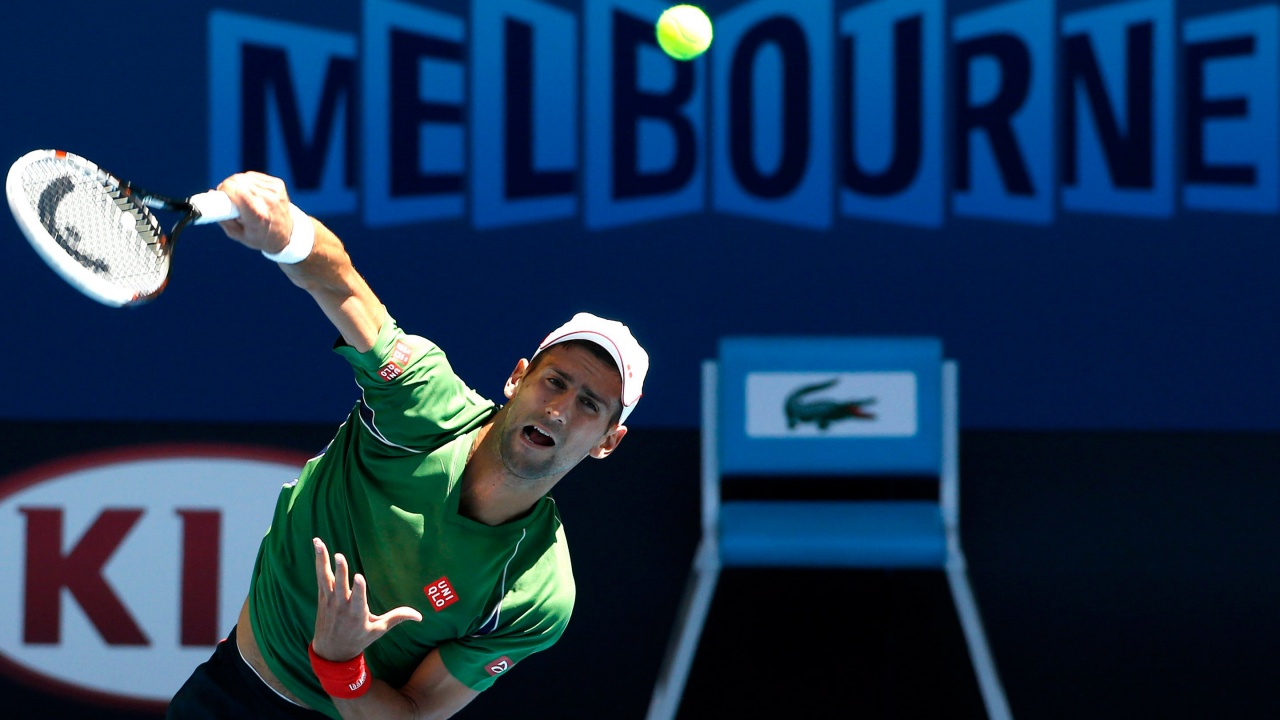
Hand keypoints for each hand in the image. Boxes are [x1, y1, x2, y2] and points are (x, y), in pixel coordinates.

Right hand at [214, 172, 294, 254]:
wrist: (287, 235)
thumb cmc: (259, 237)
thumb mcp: (238, 234)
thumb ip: (223, 217)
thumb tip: (211, 193)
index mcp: (257, 215)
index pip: (236, 190)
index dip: (224, 190)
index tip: (220, 195)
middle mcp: (268, 200)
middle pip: (238, 181)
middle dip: (228, 186)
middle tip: (227, 197)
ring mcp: (275, 191)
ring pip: (244, 176)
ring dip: (237, 184)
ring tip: (239, 197)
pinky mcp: (278, 184)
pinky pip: (254, 176)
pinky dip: (247, 182)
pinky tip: (249, 192)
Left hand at [311, 537, 422, 661]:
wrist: (331, 652)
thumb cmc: (358, 639)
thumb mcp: (379, 630)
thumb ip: (397, 618)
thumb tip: (420, 615)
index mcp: (357, 614)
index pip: (358, 599)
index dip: (358, 588)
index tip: (359, 577)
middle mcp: (341, 606)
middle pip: (340, 586)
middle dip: (340, 571)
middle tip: (339, 556)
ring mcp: (330, 600)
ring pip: (326, 578)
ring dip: (323, 560)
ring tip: (319, 543)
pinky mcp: (323, 596)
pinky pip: (321, 576)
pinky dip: (319, 561)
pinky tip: (318, 545)